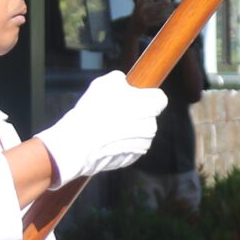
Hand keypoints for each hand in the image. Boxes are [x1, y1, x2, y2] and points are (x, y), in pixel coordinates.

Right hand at [34, 70, 166, 181]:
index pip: (159, 98)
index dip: (145, 95)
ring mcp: (142, 145)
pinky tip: (104, 139)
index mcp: (152, 106)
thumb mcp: (108, 81)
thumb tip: (125, 83)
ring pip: (138, 133)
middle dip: (136, 113)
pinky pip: (129, 147)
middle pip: (148, 116)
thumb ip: (123, 80)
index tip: (133, 96)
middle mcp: (152, 127)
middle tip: (115, 110)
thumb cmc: (95, 109)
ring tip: (106, 126)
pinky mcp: (131, 159)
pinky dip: (120, 144)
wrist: (79, 142)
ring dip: (127, 129)